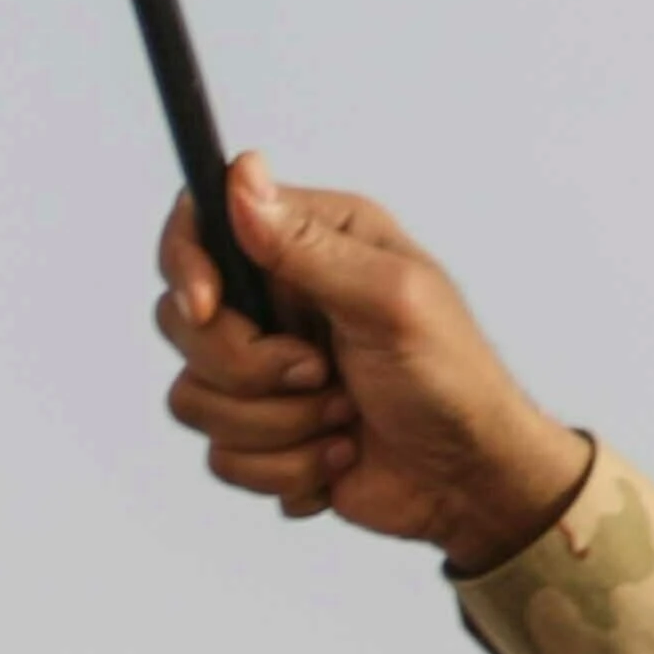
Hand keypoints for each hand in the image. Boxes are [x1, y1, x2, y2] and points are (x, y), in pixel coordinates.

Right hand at [152, 159, 594, 566]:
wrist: (471, 479)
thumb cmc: (453, 379)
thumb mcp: (391, 299)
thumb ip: (308, 246)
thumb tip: (242, 175)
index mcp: (313, 245)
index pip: (201, 226)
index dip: (187, 268)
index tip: (210, 308)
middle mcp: (279, 300)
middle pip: (182, 324)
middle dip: (252, 368)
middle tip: (323, 372)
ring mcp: (264, 369)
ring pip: (195, 399)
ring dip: (280, 424)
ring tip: (345, 417)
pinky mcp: (262, 431)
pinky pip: (222, 456)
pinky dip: (286, 467)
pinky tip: (340, 454)